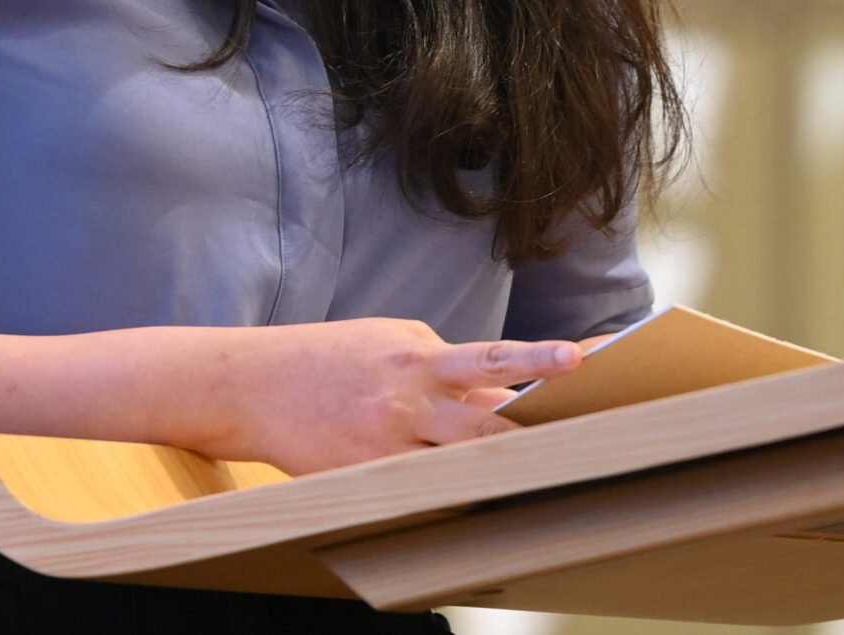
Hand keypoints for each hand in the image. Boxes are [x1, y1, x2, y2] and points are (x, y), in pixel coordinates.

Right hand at [178, 318, 581, 474]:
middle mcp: (408, 402)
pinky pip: (421, 490)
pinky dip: (448, 493)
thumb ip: (439, 360)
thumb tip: (488, 388)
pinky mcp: (369, 478)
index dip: (538, 357)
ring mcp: (389, 447)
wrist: (255, 385)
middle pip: (485, 426)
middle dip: (534, 434)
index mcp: (416, 358)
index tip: (580, 356)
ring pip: (458, 467)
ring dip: (499, 472)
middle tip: (588, 437)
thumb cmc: (329, 357)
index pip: (491, 358)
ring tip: (543, 478)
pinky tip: (472, 503)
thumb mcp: (387, 340)